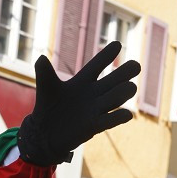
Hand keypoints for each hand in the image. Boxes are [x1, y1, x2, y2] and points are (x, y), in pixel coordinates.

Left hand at [17, 42, 140, 165]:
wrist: (45, 133)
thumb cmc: (48, 107)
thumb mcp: (46, 89)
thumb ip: (44, 73)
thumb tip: (40, 58)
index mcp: (82, 81)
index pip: (97, 65)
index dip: (106, 55)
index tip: (117, 44)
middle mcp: (93, 93)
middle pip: (114, 79)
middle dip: (125, 72)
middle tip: (135, 66)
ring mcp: (96, 109)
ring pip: (116, 97)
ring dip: (123, 93)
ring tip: (130, 88)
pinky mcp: (95, 125)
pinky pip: (111, 120)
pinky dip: (119, 117)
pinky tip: (127, 114)